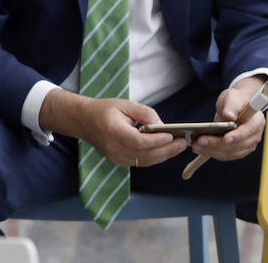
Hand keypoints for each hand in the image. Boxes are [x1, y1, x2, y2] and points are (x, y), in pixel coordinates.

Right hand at [43, 91, 182, 167]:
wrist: (83, 120)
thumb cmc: (104, 110)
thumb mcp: (125, 104)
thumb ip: (145, 114)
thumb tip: (162, 126)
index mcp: (113, 131)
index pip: (139, 141)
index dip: (157, 141)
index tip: (172, 136)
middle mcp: (114, 148)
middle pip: (146, 154)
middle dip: (167, 150)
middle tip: (183, 143)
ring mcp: (116, 157)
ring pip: (146, 161)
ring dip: (164, 155)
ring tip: (178, 147)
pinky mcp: (118, 161)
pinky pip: (141, 162)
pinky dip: (155, 157)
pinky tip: (165, 150)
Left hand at [192, 77, 266, 161]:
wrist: (235, 105)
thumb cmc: (235, 100)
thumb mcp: (232, 97)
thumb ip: (231, 105)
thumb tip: (229, 116)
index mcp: (256, 122)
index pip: (247, 132)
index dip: (237, 136)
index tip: (225, 138)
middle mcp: (254, 136)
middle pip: (237, 145)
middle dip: (217, 144)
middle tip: (200, 141)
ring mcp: (247, 145)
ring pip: (230, 152)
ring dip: (212, 151)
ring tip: (196, 145)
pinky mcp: (237, 149)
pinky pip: (225, 155)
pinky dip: (212, 152)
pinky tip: (199, 148)